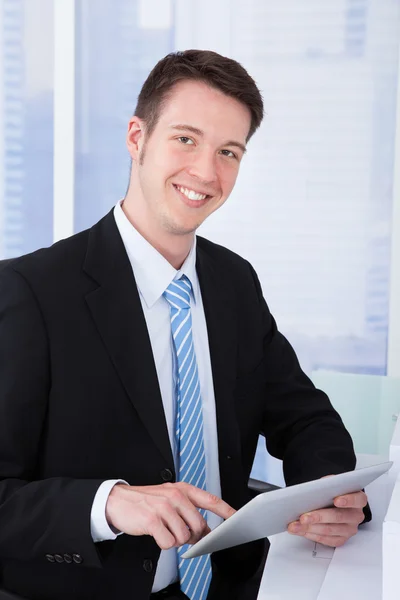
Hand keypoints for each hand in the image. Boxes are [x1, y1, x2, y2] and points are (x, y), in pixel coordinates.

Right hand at [105, 482, 235, 549]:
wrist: (118, 501)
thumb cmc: (146, 501)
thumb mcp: (169, 498)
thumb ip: (188, 510)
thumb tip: (204, 531)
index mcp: (182, 489)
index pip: (210, 500)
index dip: (226, 510)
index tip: (237, 518)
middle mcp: (175, 496)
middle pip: (199, 525)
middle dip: (192, 535)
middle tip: (178, 532)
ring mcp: (164, 508)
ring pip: (184, 537)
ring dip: (174, 539)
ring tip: (164, 529)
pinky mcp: (153, 520)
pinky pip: (168, 543)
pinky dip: (163, 543)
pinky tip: (156, 533)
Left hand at [287, 479, 367, 547]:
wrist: (336, 503)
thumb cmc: (334, 492)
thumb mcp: (332, 483)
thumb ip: (327, 484)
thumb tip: (314, 489)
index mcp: (358, 499)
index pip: (356, 500)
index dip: (347, 500)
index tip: (336, 500)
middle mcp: (356, 516)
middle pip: (338, 517)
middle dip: (318, 517)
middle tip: (303, 517)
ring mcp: (349, 529)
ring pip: (329, 530)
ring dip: (310, 528)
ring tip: (295, 525)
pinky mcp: (341, 539)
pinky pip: (326, 540)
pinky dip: (311, 535)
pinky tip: (301, 530)